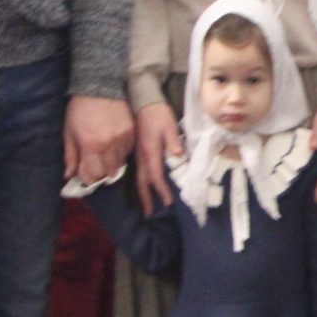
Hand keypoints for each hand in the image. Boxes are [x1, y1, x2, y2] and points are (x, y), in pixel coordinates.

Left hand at [64, 94, 133, 186]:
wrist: (100, 86)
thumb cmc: (80, 109)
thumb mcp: (69, 132)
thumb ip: (70, 156)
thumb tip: (69, 176)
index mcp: (90, 145)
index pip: (93, 175)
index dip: (88, 178)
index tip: (84, 175)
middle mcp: (109, 145)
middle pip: (108, 173)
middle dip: (100, 173)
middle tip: (94, 166)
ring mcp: (123, 139)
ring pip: (119, 164)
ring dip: (111, 164)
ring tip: (104, 155)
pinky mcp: (132, 132)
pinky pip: (128, 152)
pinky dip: (121, 153)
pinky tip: (114, 146)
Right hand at [135, 100, 181, 214]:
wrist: (143, 101)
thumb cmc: (158, 114)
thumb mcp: (169, 125)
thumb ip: (173, 141)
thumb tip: (178, 155)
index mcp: (150, 152)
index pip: (155, 176)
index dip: (162, 190)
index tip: (168, 203)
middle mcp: (142, 156)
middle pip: (143, 182)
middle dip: (147, 198)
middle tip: (150, 214)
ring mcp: (138, 154)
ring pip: (139, 178)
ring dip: (143, 193)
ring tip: (147, 206)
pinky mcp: (138, 152)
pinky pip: (139, 171)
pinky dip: (142, 183)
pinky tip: (145, 188)